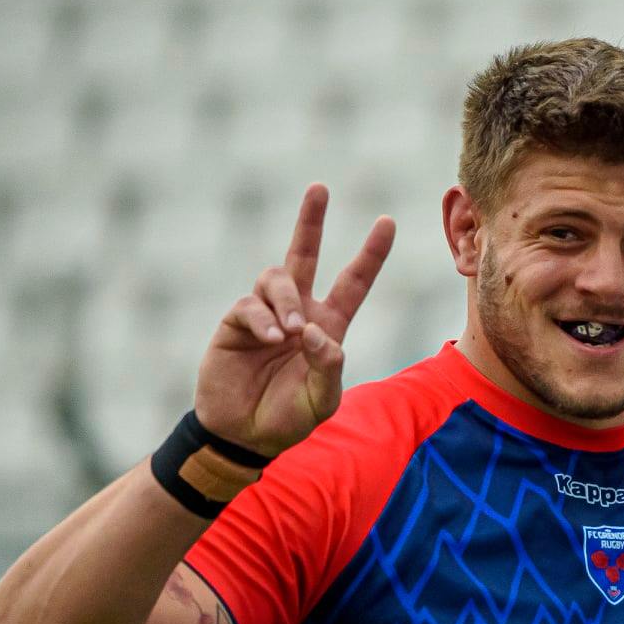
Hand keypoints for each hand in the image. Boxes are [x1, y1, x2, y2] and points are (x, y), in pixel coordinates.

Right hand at [194, 184, 394, 455]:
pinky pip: (250, 304)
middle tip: (320, 188)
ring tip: (290, 332)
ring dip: (286, 300)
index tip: (388, 222)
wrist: (243, 434)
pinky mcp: (235, 322)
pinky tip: (271, 338)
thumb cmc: (287, 418)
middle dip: (311, 221)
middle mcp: (298, 312)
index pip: (353, 282)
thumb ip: (328, 369)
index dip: (370, 254)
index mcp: (328, 326)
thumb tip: (316, 332)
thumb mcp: (321, 401)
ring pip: (277, 278)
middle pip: (305, 255)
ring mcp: (265, 314)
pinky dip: (263, 319)